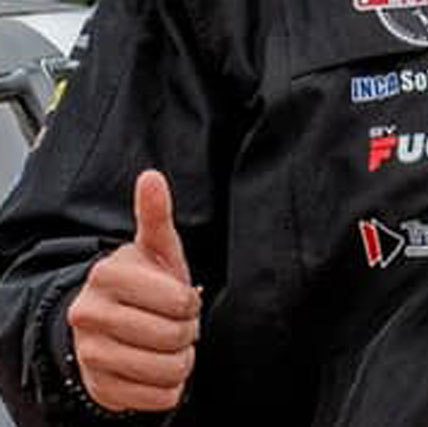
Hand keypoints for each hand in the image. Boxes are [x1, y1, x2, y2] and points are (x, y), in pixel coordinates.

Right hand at [67, 170, 201, 412]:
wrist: (113, 325)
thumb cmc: (145, 281)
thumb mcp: (156, 247)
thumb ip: (155, 214)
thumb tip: (151, 176)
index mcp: (106, 276)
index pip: (178, 300)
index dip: (189, 301)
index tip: (182, 296)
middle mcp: (89, 316)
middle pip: (174, 336)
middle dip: (187, 331)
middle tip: (178, 322)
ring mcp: (89, 355)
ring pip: (168, 370)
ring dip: (180, 359)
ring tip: (169, 344)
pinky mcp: (98, 390)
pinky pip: (158, 398)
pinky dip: (169, 386)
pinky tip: (158, 366)